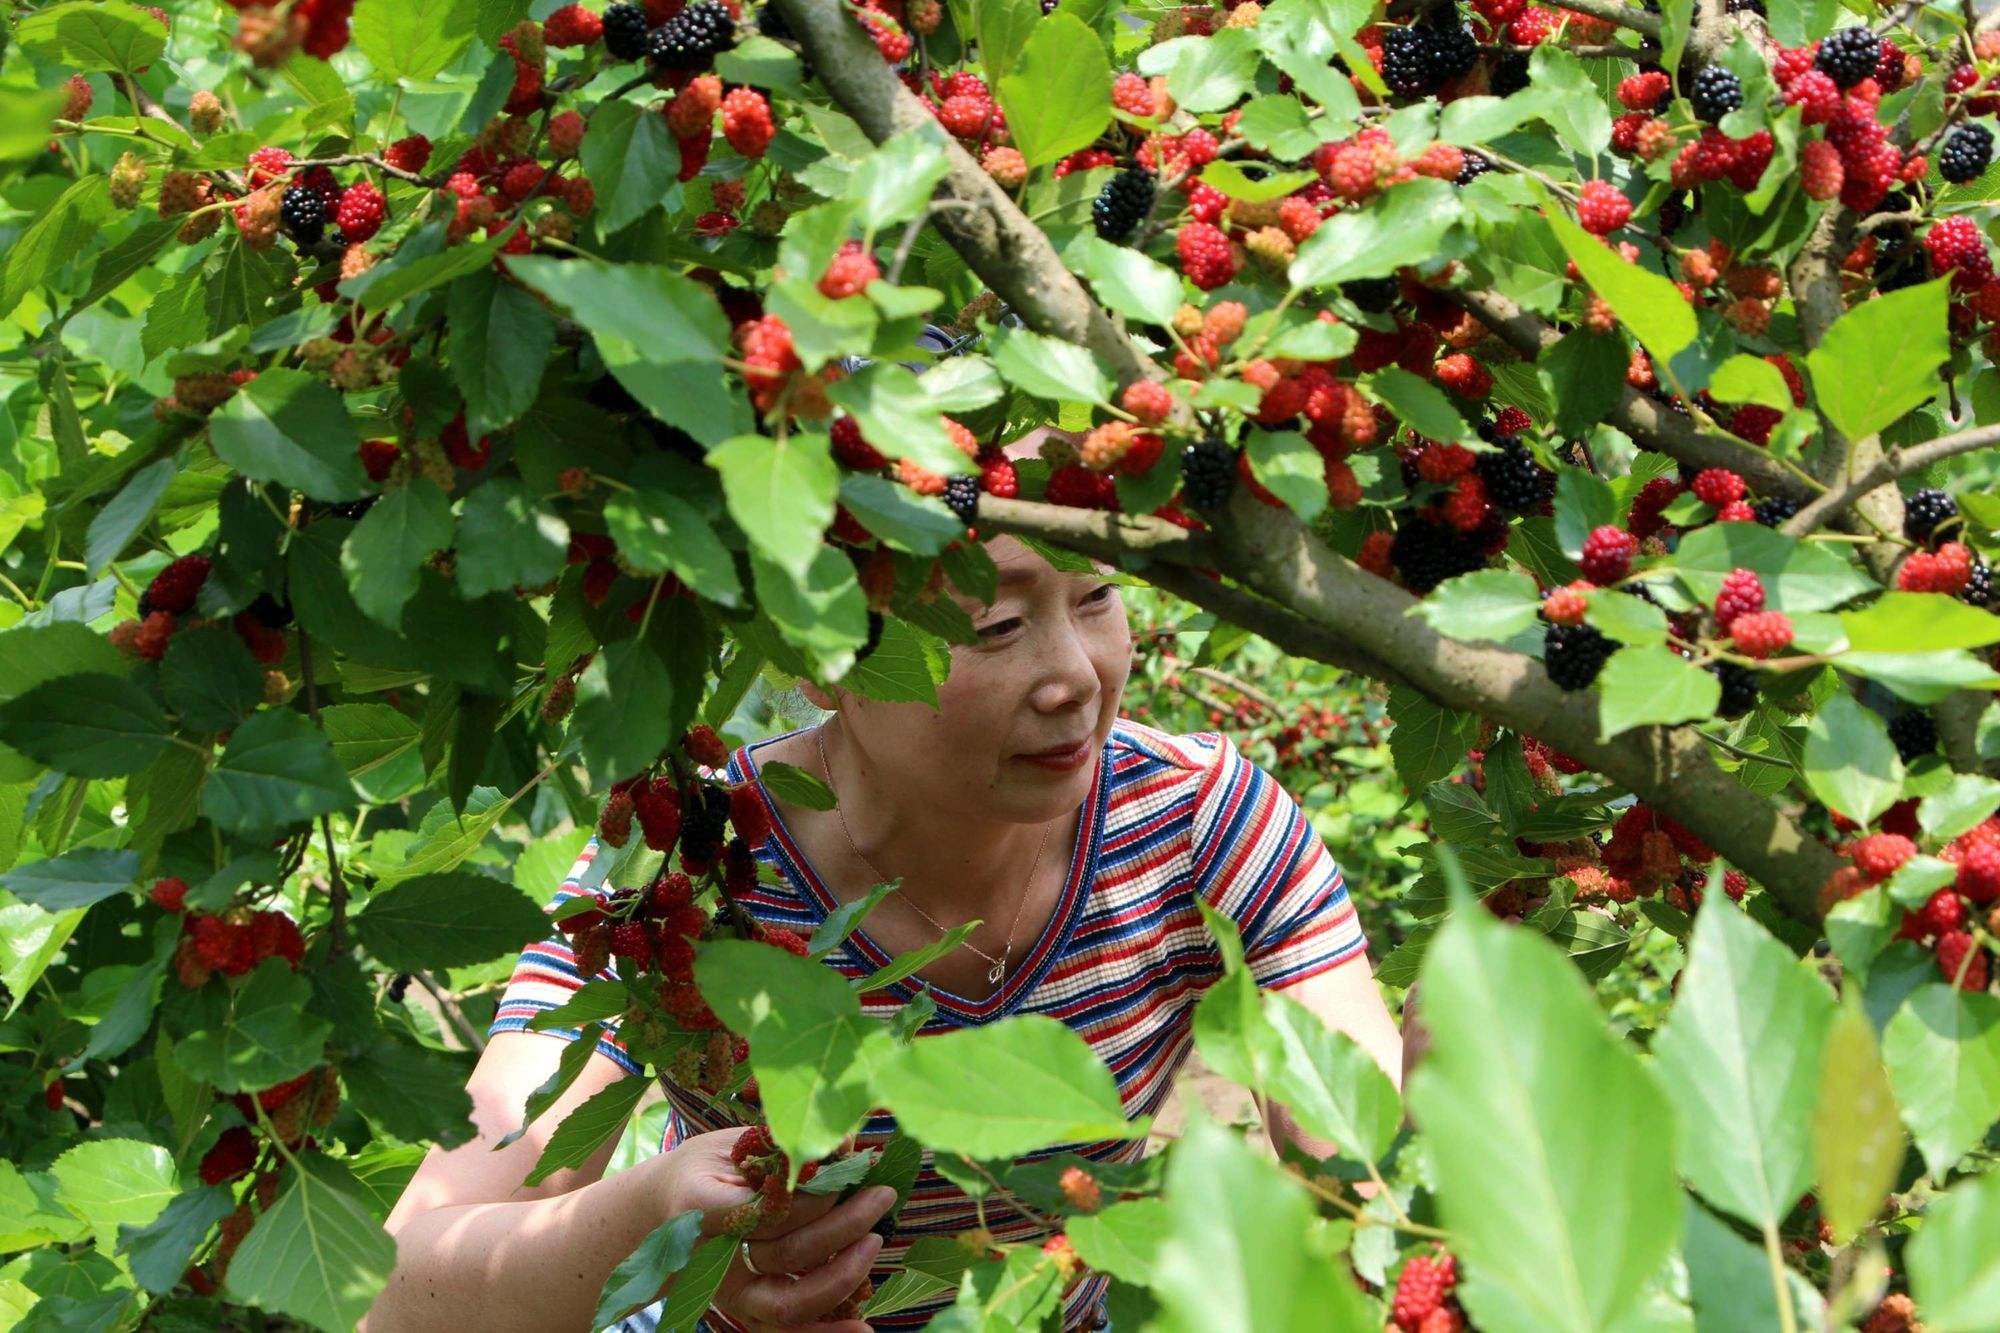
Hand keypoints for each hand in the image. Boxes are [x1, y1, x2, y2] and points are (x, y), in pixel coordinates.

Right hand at [666, 1129, 894, 1331]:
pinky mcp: (746, 1310)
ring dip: (844, 1273)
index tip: (846, 1169)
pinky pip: (789, 1330)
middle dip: (842, 1225)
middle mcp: (714, 1259)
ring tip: (876, 1239)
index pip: (767, 1211)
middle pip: (786, 1252)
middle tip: (880, 1196)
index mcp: (701, 1208)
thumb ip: (784, 1147)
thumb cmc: (709, 1168)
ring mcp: (731, 1291)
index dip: (812, 1197)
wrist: (663, 1211)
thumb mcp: (734, 1144)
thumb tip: (847, 1143)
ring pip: (790, 1300)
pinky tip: (864, 1327)